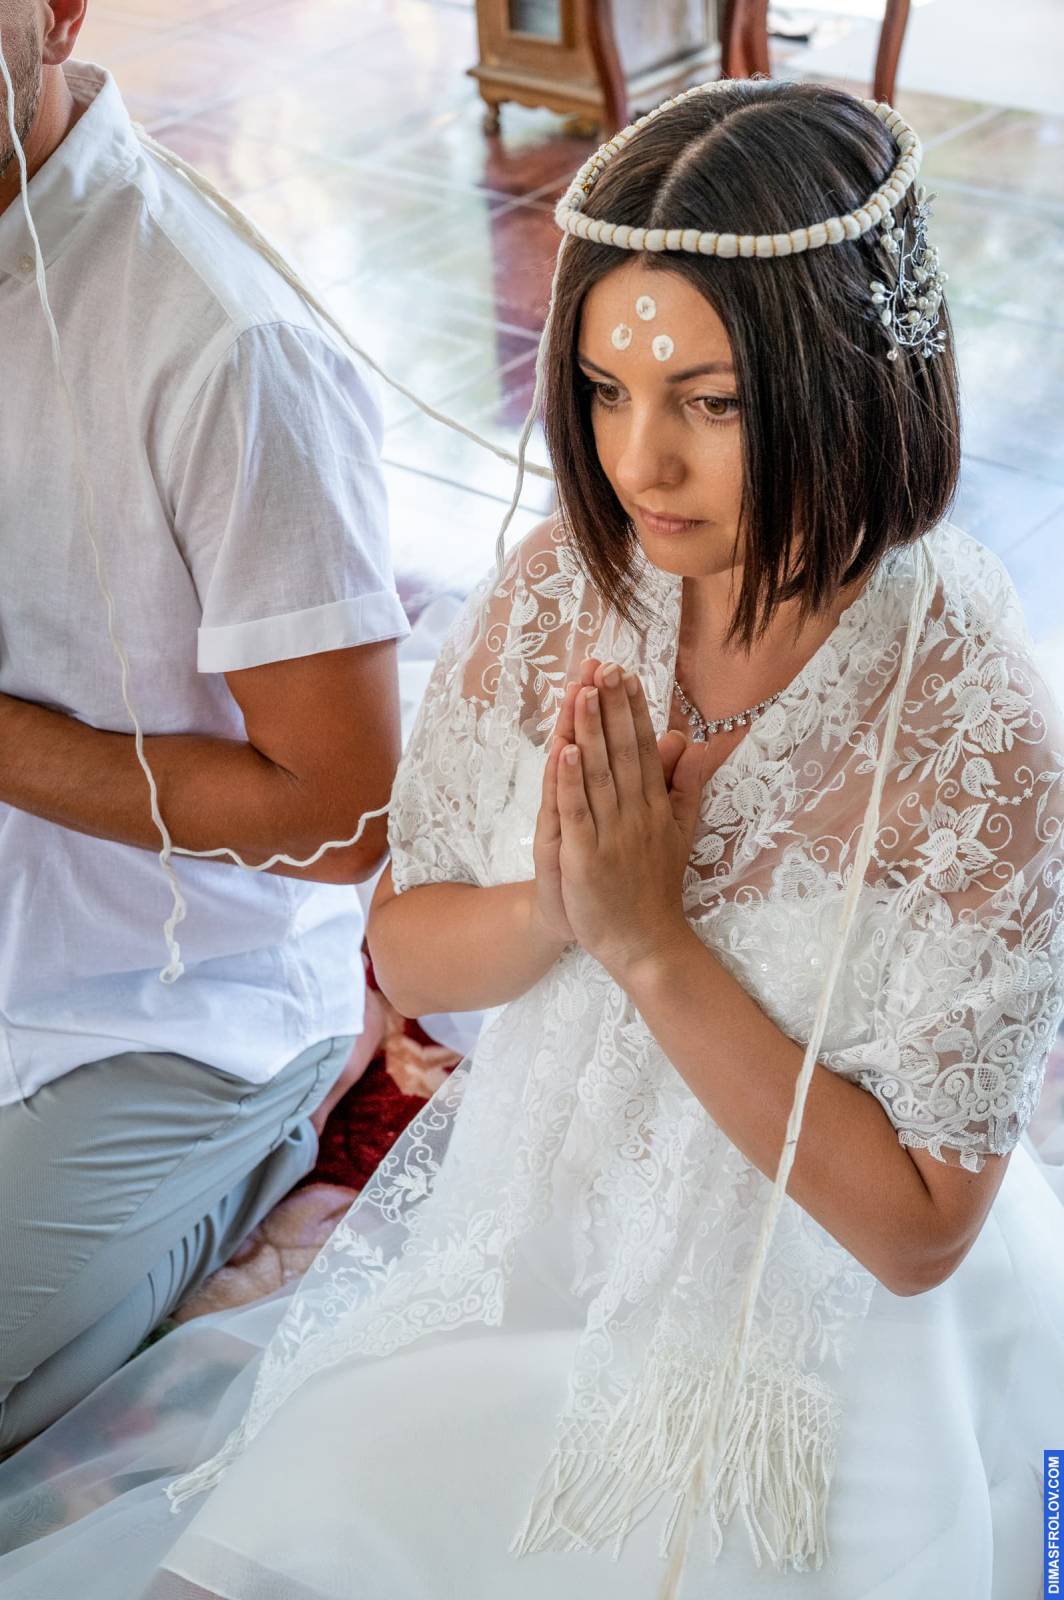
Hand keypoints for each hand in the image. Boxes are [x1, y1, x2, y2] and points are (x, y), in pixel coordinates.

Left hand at [554, 661, 707, 976]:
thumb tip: (694, 743)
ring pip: (599, 773)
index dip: (634, 711)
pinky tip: (565, 750)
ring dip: (590, 731)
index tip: (627, 675)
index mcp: (656, 805)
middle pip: (622, 751)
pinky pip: (577, 811)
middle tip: (605, 667)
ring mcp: (611, 833)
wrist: (644, 942)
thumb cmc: (655, 887)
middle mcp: (637, 813)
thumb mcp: (679, 831)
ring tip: (583, 691)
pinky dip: (570, 781)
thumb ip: (686, 786)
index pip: (643, 749)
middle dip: (612, 707)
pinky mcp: (586, 855)